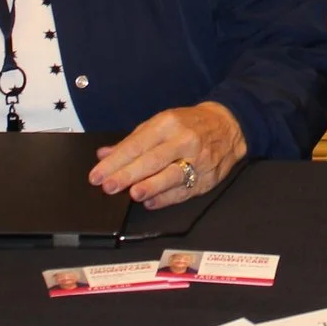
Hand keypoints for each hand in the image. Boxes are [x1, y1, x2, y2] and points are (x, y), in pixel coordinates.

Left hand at [89, 102, 246, 210]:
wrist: (228, 126)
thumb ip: (132, 140)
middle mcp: (184, 141)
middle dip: (128, 174)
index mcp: (168, 124)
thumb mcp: (160, 123)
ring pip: (172, 176)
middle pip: (152, 160)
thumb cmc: (189, 124)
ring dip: (151, 186)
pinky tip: (151, 202)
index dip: (116, 161)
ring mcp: (198, 160)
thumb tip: (104, 155)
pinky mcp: (207, 178)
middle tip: (108, 186)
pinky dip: (166, 198)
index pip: (137, 144)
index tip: (98, 174)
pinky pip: (185, 191)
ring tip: (133, 194)